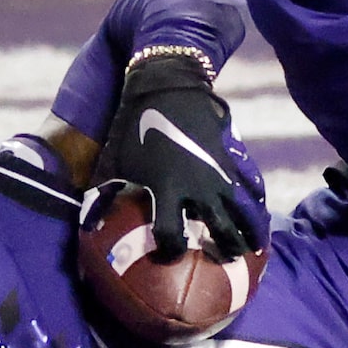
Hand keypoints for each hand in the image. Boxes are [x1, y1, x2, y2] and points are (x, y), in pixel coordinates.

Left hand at [96, 50, 261, 260]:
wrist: (168, 87)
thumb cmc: (134, 125)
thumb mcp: (113, 162)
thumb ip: (103, 196)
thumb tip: (88, 227)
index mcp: (166, 189)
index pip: (173, 235)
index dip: (172, 252)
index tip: (172, 257)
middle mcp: (198, 186)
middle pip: (220, 229)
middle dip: (226, 249)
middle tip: (227, 260)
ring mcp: (219, 171)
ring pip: (244, 210)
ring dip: (250, 230)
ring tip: (254, 246)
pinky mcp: (231, 156)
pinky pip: (250, 184)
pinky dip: (256, 200)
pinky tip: (259, 210)